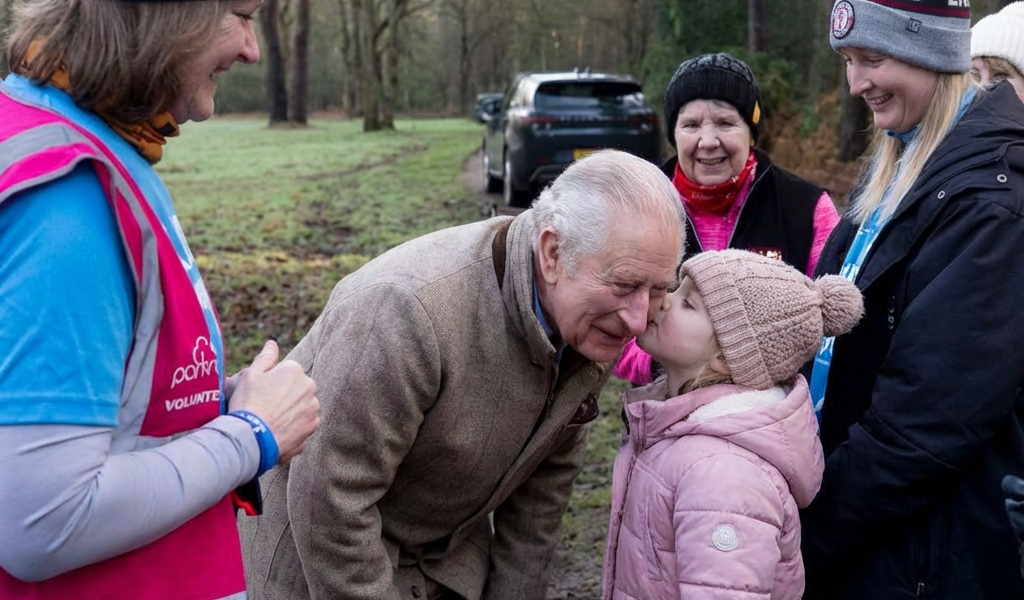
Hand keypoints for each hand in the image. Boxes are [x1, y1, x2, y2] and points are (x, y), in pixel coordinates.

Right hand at [228, 340, 318, 462]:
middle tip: (265, 408)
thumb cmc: (248, 403)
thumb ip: (265, 357)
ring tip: (271, 421)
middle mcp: (309, 387)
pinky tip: (278, 431)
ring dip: (291, 412)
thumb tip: (272, 344)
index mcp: (295, 370)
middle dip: (284, 396)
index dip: (271, 384)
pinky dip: (293, 428)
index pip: (286, 373)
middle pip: (296, 389)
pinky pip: (303, 424)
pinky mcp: (312, 427)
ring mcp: (313, 408)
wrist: (251, 438)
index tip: (261, 394)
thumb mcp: (250, 375)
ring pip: (301, 407)